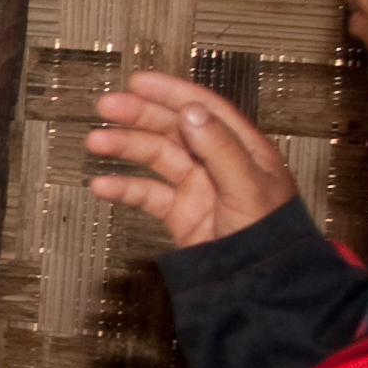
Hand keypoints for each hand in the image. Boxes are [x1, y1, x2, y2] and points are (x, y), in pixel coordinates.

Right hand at [85, 71, 294, 250]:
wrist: (261, 286)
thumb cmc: (271, 237)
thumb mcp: (248, 186)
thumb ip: (220, 148)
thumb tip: (193, 112)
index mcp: (242, 148)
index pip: (203, 108)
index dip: (170, 91)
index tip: (139, 82)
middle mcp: (218, 163)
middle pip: (174, 128)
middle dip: (139, 115)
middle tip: (108, 106)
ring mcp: (198, 188)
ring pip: (156, 157)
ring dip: (125, 147)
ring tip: (97, 142)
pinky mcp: (181, 214)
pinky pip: (148, 194)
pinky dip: (125, 188)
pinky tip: (104, 185)